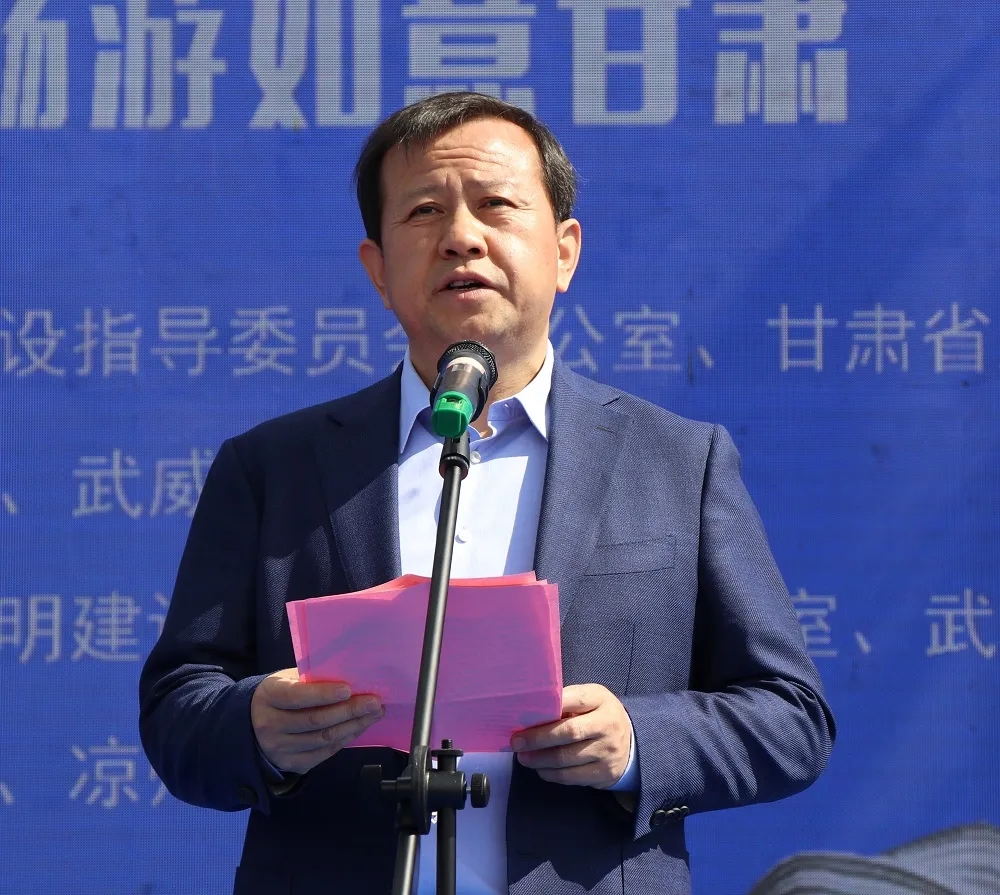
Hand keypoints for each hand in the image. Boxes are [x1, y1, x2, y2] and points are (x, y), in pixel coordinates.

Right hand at [250, 668, 383, 774]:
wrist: (253, 724)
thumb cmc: (280, 694)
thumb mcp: (287, 680)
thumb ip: (311, 679)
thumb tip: (349, 676)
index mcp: (269, 696)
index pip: (297, 696)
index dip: (323, 694)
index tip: (348, 689)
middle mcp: (270, 725)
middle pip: (315, 720)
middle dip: (349, 711)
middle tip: (374, 702)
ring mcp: (279, 749)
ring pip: (323, 739)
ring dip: (353, 726)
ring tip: (374, 714)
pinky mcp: (291, 764)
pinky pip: (324, 753)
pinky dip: (345, 740)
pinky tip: (359, 728)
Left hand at [511, 683, 631, 787]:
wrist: (631, 742)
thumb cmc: (599, 714)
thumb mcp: (589, 699)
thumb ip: (567, 701)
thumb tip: (532, 711)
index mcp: (601, 700)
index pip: (574, 700)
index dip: (549, 707)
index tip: (525, 713)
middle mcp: (607, 725)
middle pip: (568, 732)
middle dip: (538, 738)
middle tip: (516, 742)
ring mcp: (607, 752)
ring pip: (566, 759)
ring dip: (539, 759)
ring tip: (523, 757)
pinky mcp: (604, 774)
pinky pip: (571, 777)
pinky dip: (550, 774)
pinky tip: (540, 768)